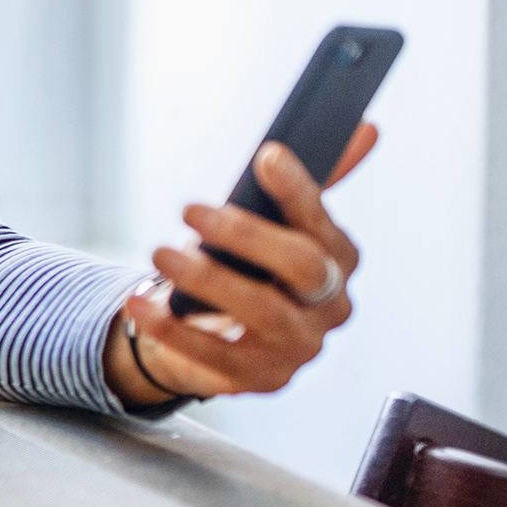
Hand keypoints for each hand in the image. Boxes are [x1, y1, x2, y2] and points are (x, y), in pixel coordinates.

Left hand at [104, 126, 376, 407]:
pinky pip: (218, 356)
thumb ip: (308, 182)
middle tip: (191, 209)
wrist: (216, 333)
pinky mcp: (263, 377)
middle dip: (246, 233)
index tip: (266, 156)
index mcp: (339, 259)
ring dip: (206, 277)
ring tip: (160, 253)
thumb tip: (364, 129)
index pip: (323, 222)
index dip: (299, 189)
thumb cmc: (248, 268)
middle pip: (304, 266)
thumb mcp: (272, 222)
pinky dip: (174, 330)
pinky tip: (142, 305)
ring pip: (262, 310)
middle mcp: (330, 305)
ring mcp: (300, 346)